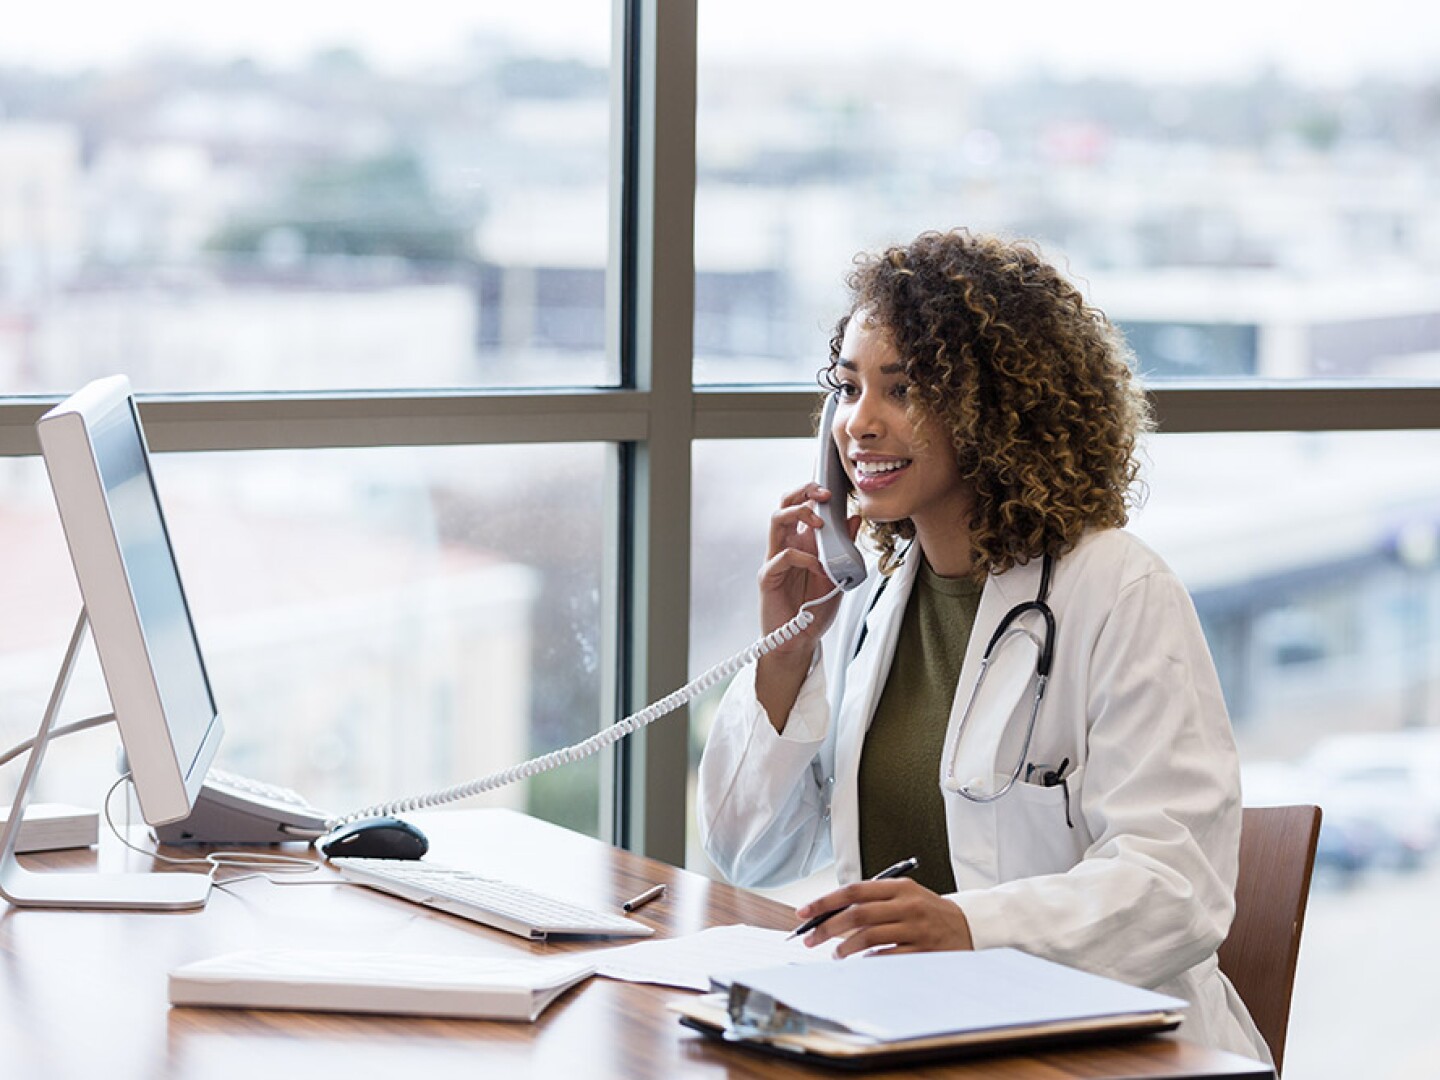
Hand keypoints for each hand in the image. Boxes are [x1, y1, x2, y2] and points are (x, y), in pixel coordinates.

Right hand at [754, 483, 855, 728]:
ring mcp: (775, 559)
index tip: (835, 490)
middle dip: (804, 492)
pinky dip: (803, 557)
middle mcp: (787, 545)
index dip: (814, 491)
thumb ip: (847, 547)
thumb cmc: (815, 610)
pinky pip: (781, 557)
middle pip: (785, 503)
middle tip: (825, 495)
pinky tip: (818, 568)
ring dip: (799, 514)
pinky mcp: (768, 577)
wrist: (799, 642)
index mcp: (803, 542)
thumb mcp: (840, 575)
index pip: (802, 505)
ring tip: (820, 523)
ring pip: (777, 520)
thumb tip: (856, 518)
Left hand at [794, 878, 973, 957]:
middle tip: (811, 939)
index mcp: (900, 887)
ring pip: (869, 937)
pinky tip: (862, 961)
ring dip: (845, 948)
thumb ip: (874, 900)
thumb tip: (832, 913)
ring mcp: (916, 929)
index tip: (805, 912)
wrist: (969, 927)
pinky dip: (869, 960)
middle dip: (827, 928)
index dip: (826, 901)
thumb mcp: (906, 895)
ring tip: (835, 954)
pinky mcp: (923, 951)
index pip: (854, 890)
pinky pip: (887, 957)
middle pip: (857, 914)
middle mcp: (908, 905)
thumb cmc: (928, 911)